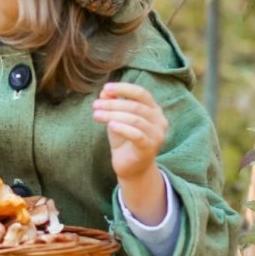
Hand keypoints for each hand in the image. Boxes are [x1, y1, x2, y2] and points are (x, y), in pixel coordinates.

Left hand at [94, 82, 168, 222]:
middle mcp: (159, 120)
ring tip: (96, 115)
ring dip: (113, 115)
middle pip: (136, 106)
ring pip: (135, 119)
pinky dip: (122, 128)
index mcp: (154, 110)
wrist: (131, 167)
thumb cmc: (124, 139)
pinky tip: (109, 125)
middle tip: (95, 104)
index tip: (106, 87)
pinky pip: (136, 135)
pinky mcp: (150, 147)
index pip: (141, 93)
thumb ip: (112, 104)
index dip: (124, 88)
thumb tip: (104, 91)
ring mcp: (157, 135)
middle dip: (113, 103)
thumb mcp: (116, 119)